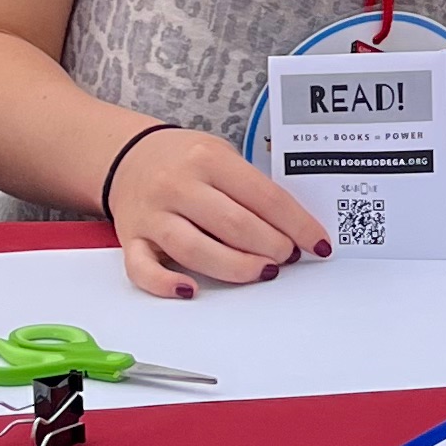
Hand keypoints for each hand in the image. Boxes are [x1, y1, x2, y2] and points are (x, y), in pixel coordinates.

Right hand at [104, 123, 331, 295]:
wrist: (127, 156)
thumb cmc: (186, 160)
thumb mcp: (221, 155)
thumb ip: (250, 186)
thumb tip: (294, 227)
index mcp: (209, 159)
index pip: (264, 196)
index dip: (297, 224)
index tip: (318, 244)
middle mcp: (178, 185)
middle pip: (233, 225)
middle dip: (271, 246)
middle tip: (288, 257)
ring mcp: (152, 214)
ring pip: (194, 249)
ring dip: (236, 267)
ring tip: (263, 271)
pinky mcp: (131, 238)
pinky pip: (142, 268)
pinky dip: (164, 283)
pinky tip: (191, 290)